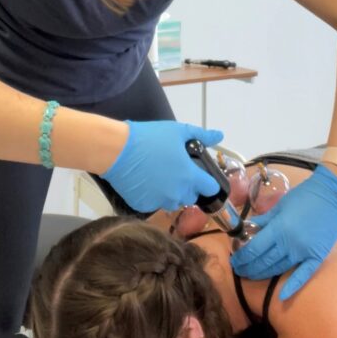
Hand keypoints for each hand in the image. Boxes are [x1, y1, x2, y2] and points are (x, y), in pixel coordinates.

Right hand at [102, 120, 223, 211]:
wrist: (116, 150)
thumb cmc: (150, 138)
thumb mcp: (178, 131)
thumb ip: (202, 136)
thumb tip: (220, 135)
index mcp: (189, 177)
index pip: (210, 188)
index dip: (207, 182)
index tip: (201, 175)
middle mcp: (177, 193)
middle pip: (191, 197)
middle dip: (188, 187)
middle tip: (176, 171)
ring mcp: (160, 202)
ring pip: (173, 202)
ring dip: (171, 193)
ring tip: (160, 176)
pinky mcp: (143, 206)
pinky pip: (154, 204)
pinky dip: (153, 195)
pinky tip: (146, 181)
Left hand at [231, 165, 336, 299]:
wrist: (333, 195)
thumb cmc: (304, 196)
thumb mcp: (280, 205)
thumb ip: (264, 220)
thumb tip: (248, 229)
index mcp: (279, 228)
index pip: (254, 248)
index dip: (242, 257)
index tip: (234, 260)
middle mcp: (289, 244)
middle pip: (264, 261)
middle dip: (249, 267)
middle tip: (239, 270)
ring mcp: (304, 252)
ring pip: (279, 268)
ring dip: (263, 274)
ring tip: (251, 276)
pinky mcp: (317, 257)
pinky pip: (304, 275)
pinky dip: (293, 286)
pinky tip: (282, 296)